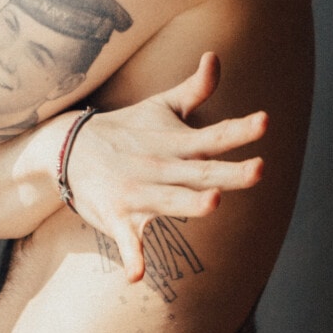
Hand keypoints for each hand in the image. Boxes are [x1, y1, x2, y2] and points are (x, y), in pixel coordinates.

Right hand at [62, 52, 267, 281]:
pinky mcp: (117, 216)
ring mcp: (138, 192)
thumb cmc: (126, 129)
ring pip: (169, 201)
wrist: (67, 148)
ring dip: (188, 203)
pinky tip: (137, 276)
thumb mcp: (159, 106)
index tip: (264, 122)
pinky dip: (131, 257)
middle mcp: (160, 167)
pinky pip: (125, 241)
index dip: (239, 130)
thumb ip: (194, 89)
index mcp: (176, 143)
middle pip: (201, 172)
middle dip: (229, 173)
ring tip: (212, 203)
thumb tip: (215, 56)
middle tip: (260, 169)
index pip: (213, 136)